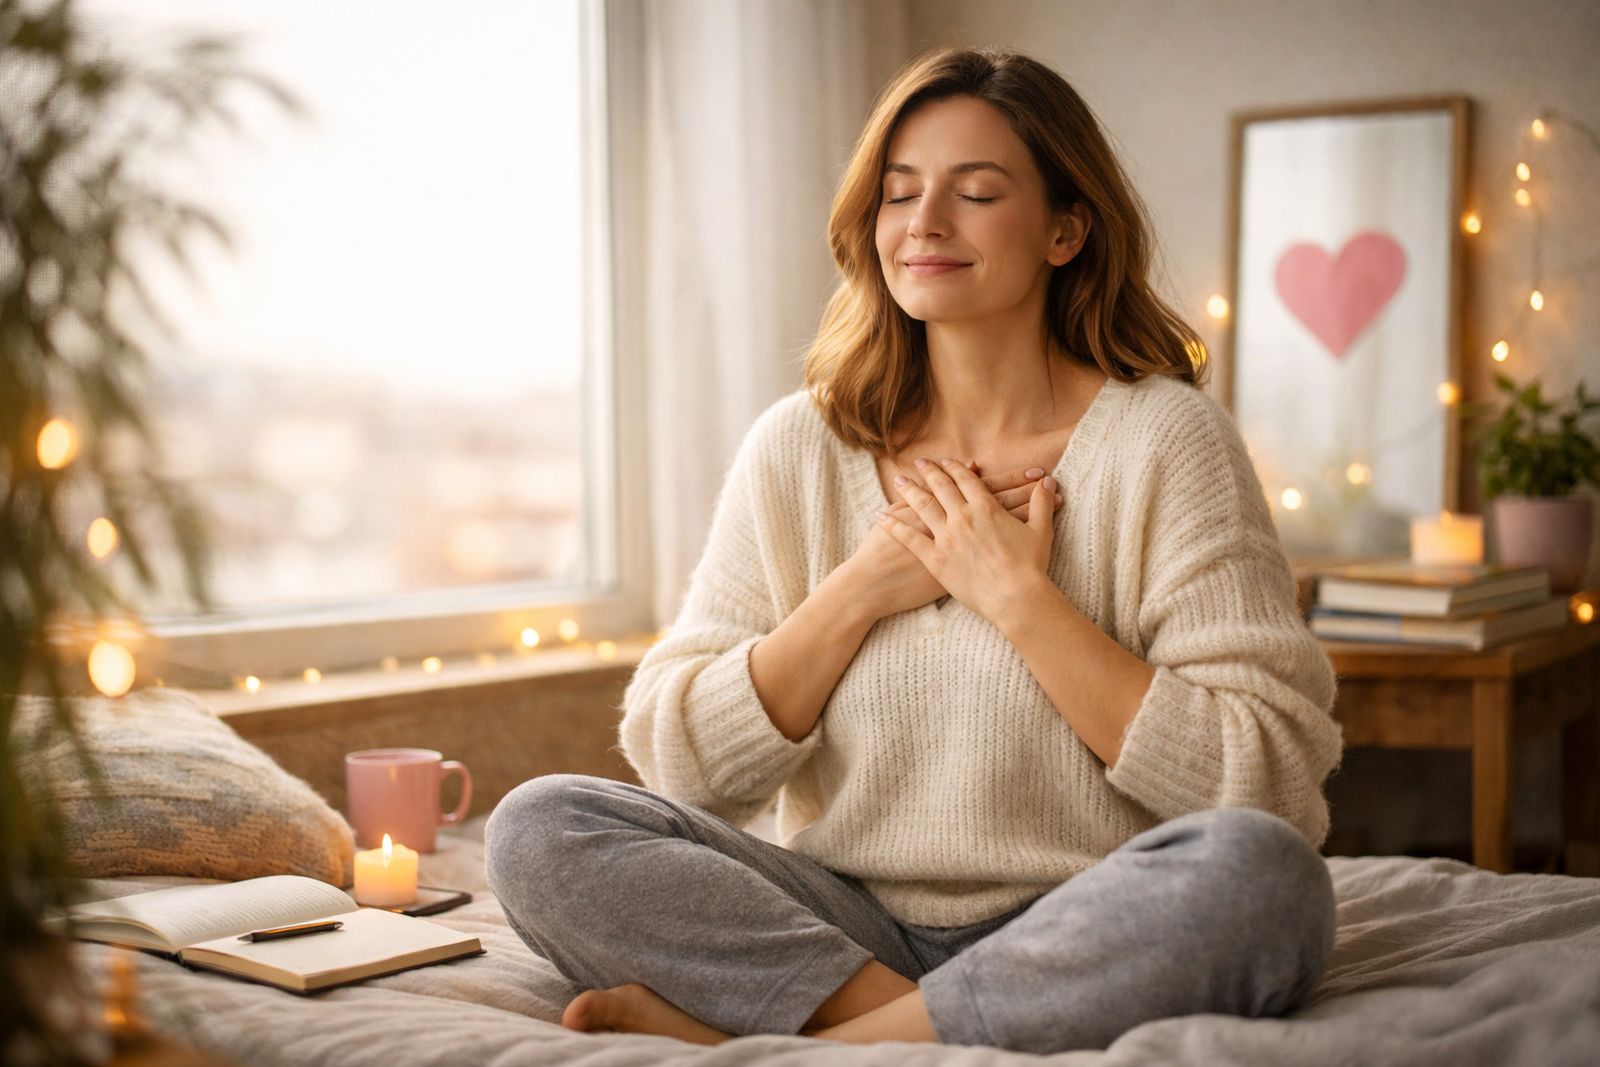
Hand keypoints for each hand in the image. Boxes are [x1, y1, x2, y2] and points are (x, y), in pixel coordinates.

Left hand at [878, 457, 1056, 623]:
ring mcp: (946, 538)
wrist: (1016, 597)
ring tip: (898, 479)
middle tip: (919, 463)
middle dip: (929, 472)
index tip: (946, 461)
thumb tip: (1049, 483)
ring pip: (922, 506)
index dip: (955, 468)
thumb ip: (1041, 504)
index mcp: (986, 508)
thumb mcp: (1041, 531)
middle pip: (941, 488)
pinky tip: (881, 516)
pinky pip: (909, 538)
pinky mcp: (935, 559)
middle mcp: (962, 517)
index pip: (966, 480)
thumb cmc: (1031, 567)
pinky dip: (893, 525)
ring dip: (909, 490)